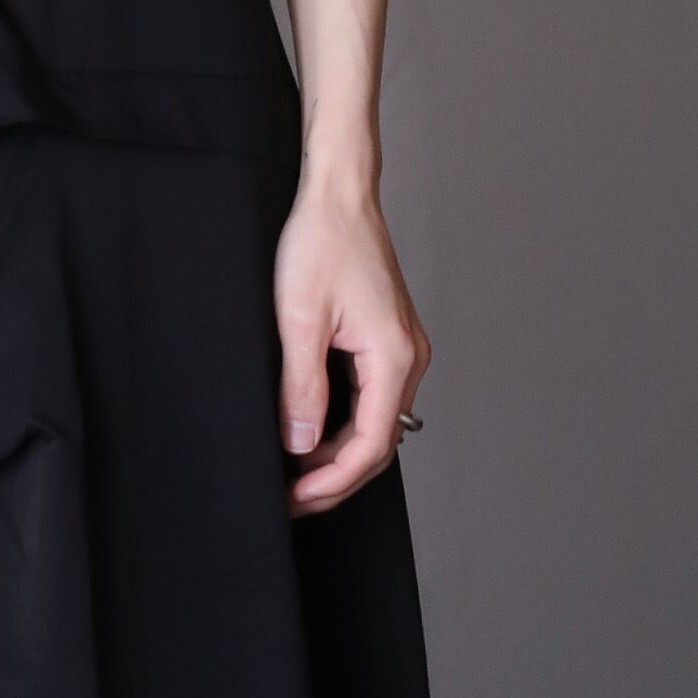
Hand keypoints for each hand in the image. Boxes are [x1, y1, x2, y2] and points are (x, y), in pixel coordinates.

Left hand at [275, 171, 427, 513]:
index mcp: (393, 357)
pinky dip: (343, 428)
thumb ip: (301, 385)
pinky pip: (371, 401)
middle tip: (290, 501)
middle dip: (335, 480)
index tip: (295, 499)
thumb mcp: (298, 318)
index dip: (332, 482)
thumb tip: (300, 444)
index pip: (369, 445)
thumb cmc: (321, 242)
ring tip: (294, 476)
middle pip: (378, 445)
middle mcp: (408, 359)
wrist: (339, 196)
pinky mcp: (387, 343)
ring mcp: (401, 351)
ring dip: (337, 457)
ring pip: (374, 426)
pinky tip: (312, 437)